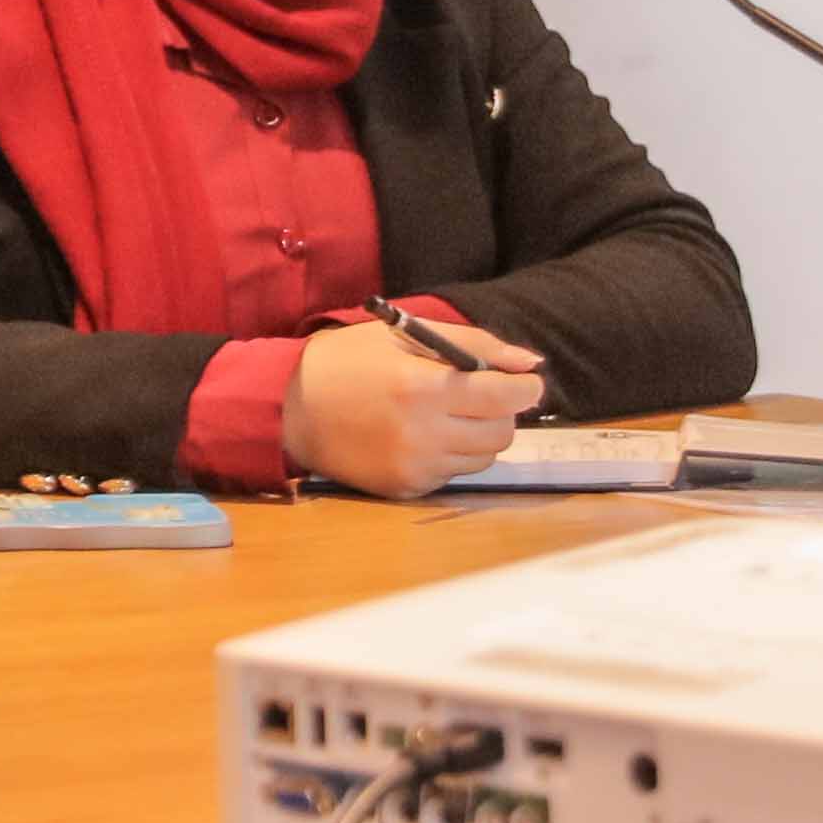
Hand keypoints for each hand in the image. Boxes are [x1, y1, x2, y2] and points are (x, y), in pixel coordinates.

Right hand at [283, 320, 543, 498]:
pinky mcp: (406, 488)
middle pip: (501, 432)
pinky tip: (424, 436)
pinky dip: (451, 455)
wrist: (291, 408)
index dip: (525, 389)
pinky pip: (454, 474)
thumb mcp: (407, 334)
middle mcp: (423, 434)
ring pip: (483, 458)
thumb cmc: (351, 360)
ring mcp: (414, 467)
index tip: (526, 382)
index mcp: (423, 388)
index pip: (503, 397)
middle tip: (481, 395)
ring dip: (479, 435)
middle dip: (502, 411)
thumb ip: (475, 344)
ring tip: (448, 415)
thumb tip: (531, 364)